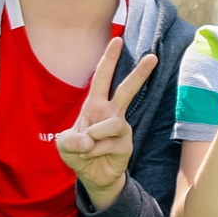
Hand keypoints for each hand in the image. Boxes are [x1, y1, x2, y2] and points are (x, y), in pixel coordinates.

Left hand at [55, 36, 159, 208]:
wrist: (92, 176)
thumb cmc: (79, 152)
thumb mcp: (64, 145)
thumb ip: (70, 140)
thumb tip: (89, 139)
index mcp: (95, 105)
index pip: (103, 77)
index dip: (109, 59)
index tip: (118, 39)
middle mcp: (111, 112)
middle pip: (127, 89)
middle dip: (139, 72)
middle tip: (153, 57)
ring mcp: (121, 127)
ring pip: (112, 123)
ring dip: (94, 136)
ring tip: (88, 148)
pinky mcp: (126, 144)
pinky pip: (109, 143)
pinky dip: (96, 151)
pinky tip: (94, 156)